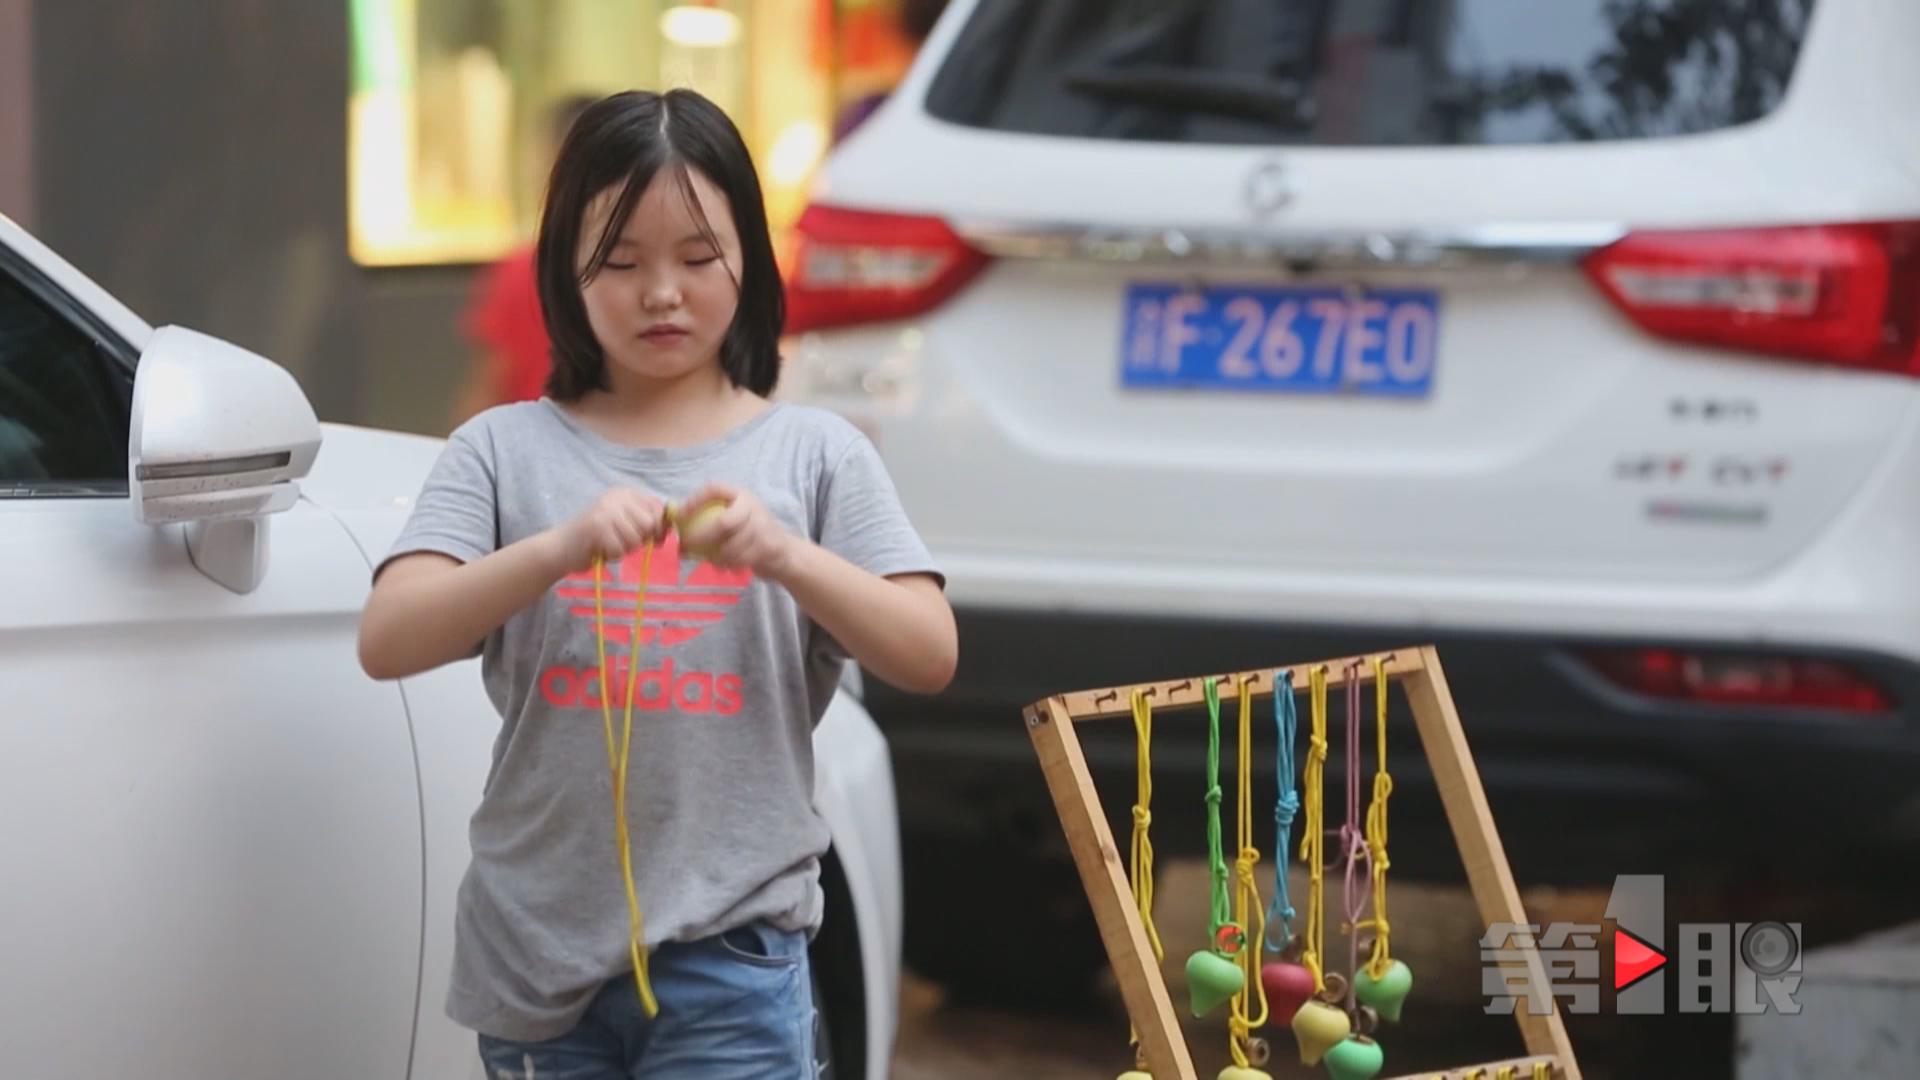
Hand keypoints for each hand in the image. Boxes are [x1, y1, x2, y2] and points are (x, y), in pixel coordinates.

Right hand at [553, 487, 667, 573]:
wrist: (559, 548)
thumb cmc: (595, 540)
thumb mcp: (623, 524)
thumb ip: (645, 523)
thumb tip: (669, 528)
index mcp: (625, 493)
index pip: (657, 508)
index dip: (658, 527)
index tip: (649, 538)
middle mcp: (616, 496)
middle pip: (649, 523)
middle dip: (640, 539)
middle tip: (622, 542)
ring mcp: (606, 509)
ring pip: (636, 538)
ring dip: (625, 549)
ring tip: (608, 544)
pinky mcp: (597, 526)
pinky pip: (621, 549)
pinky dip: (612, 555)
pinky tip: (600, 549)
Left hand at [674, 483, 800, 578]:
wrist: (786, 552)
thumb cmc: (752, 534)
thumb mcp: (737, 517)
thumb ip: (714, 516)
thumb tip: (676, 521)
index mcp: (742, 495)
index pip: (715, 489)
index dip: (695, 500)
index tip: (679, 514)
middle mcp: (753, 507)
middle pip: (723, 523)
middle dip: (702, 537)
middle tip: (687, 546)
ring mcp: (762, 528)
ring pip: (730, 547)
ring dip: (716, 557)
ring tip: (708, 559)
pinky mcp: (767, 548)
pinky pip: (739, 560)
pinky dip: (727, 565)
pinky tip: (723, 566)